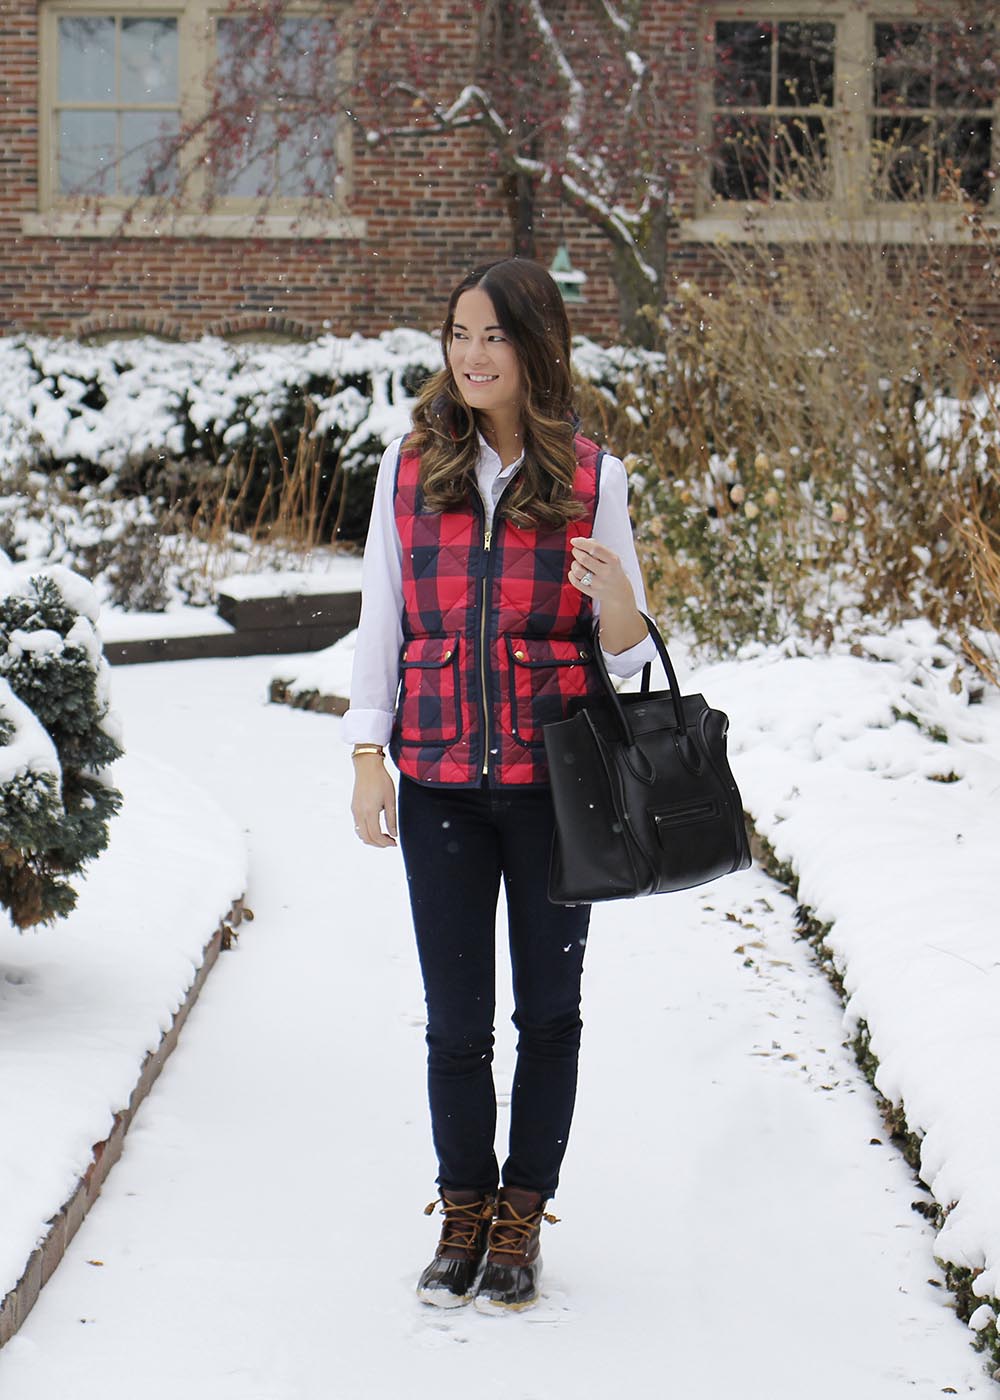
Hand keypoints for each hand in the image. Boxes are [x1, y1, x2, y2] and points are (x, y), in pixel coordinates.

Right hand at [351, 757, 397, 847]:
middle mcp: (359, 813)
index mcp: (370, 811)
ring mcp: (355, 811)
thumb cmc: (381, 780)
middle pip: (366, 838)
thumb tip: (394, 834)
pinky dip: (366, 832)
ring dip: (371, 839)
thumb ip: (391, 819)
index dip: (385, 842)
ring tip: (384, 836)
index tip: (394, 843)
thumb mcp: (390, 800)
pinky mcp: (353, 808)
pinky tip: (376, 828)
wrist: (367, 767)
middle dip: (378, 844)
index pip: (376, 835)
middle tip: (390, 842)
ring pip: (360, 833)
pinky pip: (358, 826)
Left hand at [569, 536, 647, 654]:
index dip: (584, 542)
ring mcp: (599, 585)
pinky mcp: (592, 593)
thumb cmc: (615, 576)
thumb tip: (583, 542)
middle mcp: (608, 574)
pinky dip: (573, 576)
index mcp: (615, 563)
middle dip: (577, 553)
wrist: (622, 599)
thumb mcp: (614, 563)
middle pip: (584, 558)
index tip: (575, 540)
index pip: (596, 548)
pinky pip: (575, 581)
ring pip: (578, 569)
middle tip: (578, 552)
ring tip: (580, 566)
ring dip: (575, 565)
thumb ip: (601, 552)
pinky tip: (576, 575)